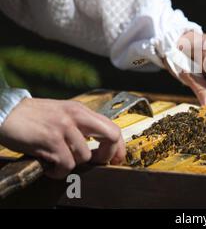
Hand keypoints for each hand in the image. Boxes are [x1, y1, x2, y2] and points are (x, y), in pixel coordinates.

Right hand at [0, 98, 125, 178]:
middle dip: (107, 155)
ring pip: (85, 156)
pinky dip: (58, 171)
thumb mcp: (61, 114)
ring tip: (57, 161)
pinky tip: (48, 166)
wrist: (5, 112)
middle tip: (96, 162)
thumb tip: (98, 145)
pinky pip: (66, 165)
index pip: (112, 127)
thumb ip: (80, 126)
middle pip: (111, 136)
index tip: (117, 158)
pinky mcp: (51, 140)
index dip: (119, 147)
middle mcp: (76, 116)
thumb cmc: (31, 116)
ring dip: (71, 165)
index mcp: (81, 110)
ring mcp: (64, 127)